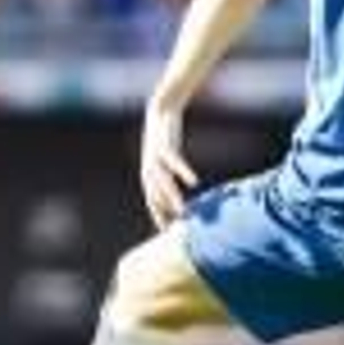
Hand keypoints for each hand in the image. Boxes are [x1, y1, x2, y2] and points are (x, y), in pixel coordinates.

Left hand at [141, 103, 197, 227]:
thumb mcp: (166, 161)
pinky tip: (194, 182)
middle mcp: (149, 170)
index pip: (152, 203)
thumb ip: (170, 177)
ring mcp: (155, 158)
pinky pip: (175, 163)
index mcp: (149, 176)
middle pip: (155, 196)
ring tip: (183, 212)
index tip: (169, 232)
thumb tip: (180, 193)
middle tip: (176, 229)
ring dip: (173, 198)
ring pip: (163, 183)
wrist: (161, 112)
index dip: (159, 217)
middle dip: (164, 213)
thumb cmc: (166, 140)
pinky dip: (183, 172)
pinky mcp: (165, 146)